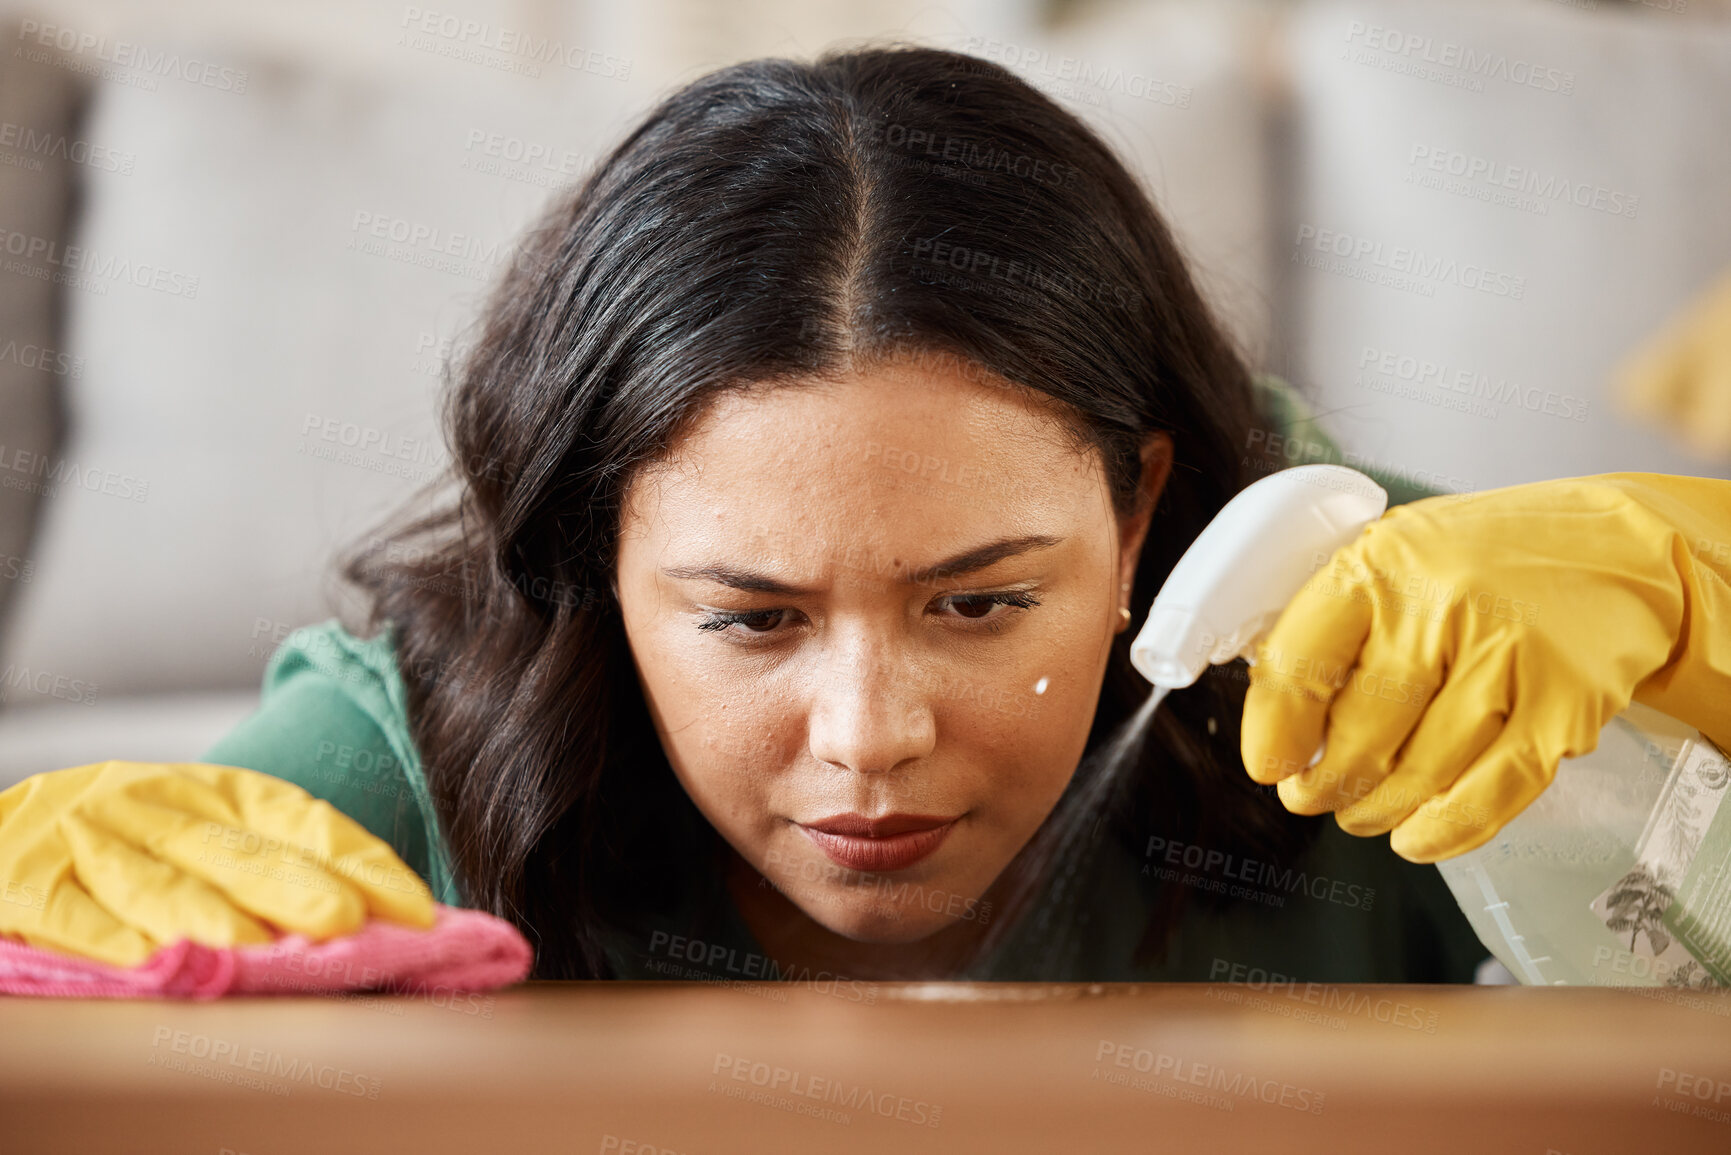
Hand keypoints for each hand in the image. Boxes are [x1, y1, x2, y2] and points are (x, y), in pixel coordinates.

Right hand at [0, 760, 434, 966]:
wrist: (14, 825)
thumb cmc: (132, 842)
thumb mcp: (208, 833)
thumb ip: (278, 868)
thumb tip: (377, 923)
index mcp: (216, 790)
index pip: (302, 819)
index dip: (358, 859)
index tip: (414, 907)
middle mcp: (157, 803)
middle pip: (238, 851)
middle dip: (294, 885)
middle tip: (347, 919)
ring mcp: (89, 838)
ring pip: (157, 881)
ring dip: (206, 913)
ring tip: (252, 947)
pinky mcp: (24, 879)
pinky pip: (69, 912)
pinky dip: (108, 936)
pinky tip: (148, 960)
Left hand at [1239, 473, 1730, 862]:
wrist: (1619, 554)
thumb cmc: (1487, 560)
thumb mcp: (1397, 556)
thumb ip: (1338, 620)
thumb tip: (1276, 710)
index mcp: (1381, 566)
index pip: (1301, 662)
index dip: (1276, 729)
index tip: (1269, 764)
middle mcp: (1443, 609)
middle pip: (1360, 732)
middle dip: (1326, 781)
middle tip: (1312, 795)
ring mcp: (1508, 660)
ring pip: (1419, 772)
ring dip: (1376, 809)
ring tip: (1359, 811)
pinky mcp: (1563, 710)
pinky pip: (1489, 794)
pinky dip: (1444, 829)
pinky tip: (1415, 836)